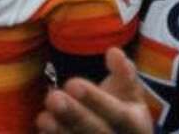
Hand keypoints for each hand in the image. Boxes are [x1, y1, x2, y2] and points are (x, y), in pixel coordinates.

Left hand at [36, 48, 153, 133]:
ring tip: (43, 118)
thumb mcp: (129, 90)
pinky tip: (42, 130)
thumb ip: (124, 72)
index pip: (117, 114)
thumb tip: (114, 52)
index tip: (73, 83)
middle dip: (74, 115)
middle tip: (54, 98)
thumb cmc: (123, 108)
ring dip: (60, 132)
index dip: (96, 100)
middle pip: (97, 132)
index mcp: (135, 126)